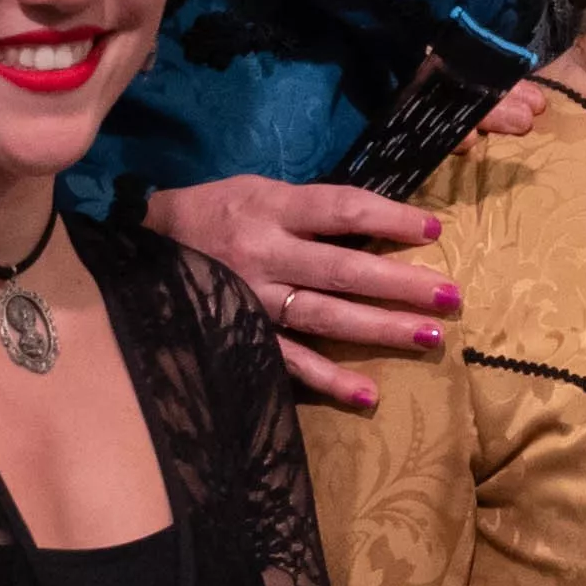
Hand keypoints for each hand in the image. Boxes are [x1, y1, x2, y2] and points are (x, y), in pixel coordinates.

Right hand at [146, 171, 458, 404]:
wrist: (136, 248)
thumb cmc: (210, 213)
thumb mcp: (256, 191)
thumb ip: (307, 209)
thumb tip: (374, 223)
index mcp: (270, 208)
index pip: (340, 209)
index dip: (388, 218)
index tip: (433, 229)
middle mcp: (264, 254)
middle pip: (343, 269)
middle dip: (399, 283)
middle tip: (449, 294)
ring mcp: (252, 300)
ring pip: (325, 316)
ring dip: (380, 329)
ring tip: (429, 336)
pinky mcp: (240, 336)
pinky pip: (289, 362)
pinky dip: (328, 379)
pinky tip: (367, 394)